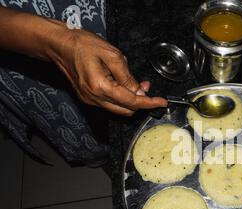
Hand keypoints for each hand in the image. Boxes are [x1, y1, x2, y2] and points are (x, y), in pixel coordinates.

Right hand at [49, 27, 166, 115]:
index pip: (132, 102)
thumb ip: (128, 76)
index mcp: (101, 87)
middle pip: (126, 111)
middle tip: (148, 87)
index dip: (150, 103)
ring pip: (118, 109)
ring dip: (131, 101)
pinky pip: (109, 104)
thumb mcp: (112, 55)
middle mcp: (94, 98)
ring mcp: (89, 100)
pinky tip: (123, 85)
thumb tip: (140, 92)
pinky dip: (120, 98)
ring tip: (137, 84)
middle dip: (141, 102)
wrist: (59, 45)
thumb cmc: (82, 45)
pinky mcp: (88, 98)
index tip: (162, 102)